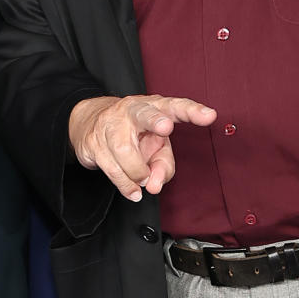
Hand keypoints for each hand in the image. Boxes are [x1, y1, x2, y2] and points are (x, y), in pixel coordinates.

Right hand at [68, 94, 216, 201]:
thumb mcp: (155, 148)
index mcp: (154, 107)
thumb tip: (155, 185)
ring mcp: (110, 124)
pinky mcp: (93, 141)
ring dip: (137, 172)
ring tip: (143, 180)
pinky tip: (133, 191)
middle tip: (165, 128)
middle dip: (155, 120)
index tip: (209, 116)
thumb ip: (164, 166)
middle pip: (144, 113)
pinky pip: (111, 168)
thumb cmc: (133, 135)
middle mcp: (132, 111)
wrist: (89, 124)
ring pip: (125, 151)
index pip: (175, 106)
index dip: (192, 111)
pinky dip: (125, 184)